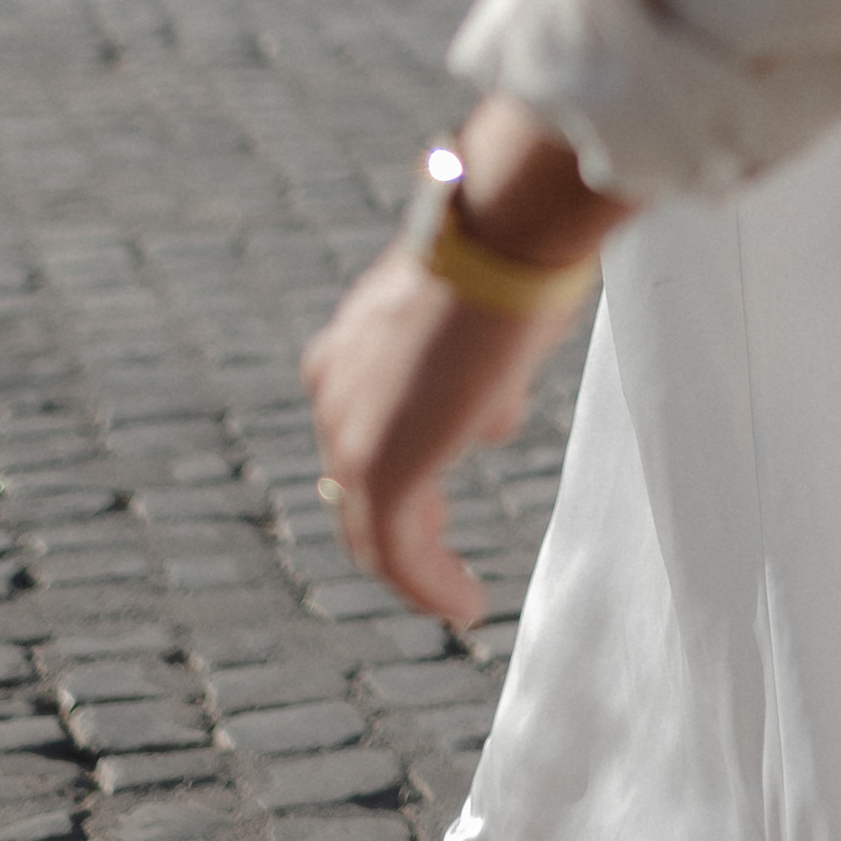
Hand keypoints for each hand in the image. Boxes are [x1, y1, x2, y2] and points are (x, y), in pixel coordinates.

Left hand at [301, 247, 573, 626]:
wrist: (503, 233)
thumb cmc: (509, 254)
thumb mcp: (484, 319)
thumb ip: (474, 370)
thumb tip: (490, 419)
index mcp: (347, 348)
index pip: (360, 432)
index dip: (399, 474)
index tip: (437, 502)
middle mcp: (332, 392)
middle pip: (355, 488)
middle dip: (404, 526)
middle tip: (441, 559)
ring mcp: (349, 433)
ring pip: (371, 529)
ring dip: (418, 569)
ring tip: (459, 600)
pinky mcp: (381, 468)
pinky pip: (398, 552)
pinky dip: (430, 586)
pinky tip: (466, 607)